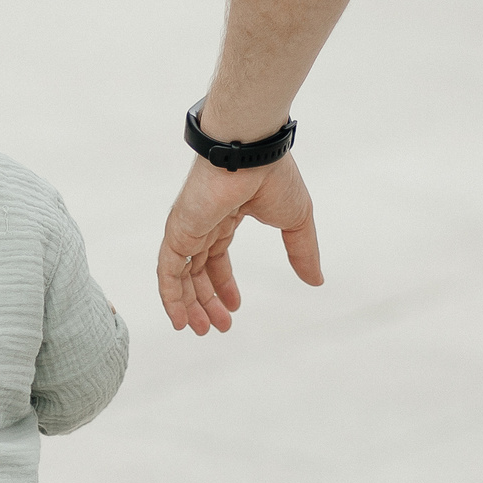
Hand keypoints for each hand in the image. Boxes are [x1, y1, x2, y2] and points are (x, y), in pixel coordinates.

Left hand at [156, 153, 322, 333]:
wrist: (251, 152)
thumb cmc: (274, 176)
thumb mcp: (296, 221)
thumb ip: (302, 251)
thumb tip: (316, 280)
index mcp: (226, 215)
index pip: (217, 256)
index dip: (224, 284)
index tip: (235, 307)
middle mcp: (203, 223)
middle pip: (197, 270)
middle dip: (206, 300)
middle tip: (218, 327)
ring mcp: (188, 227)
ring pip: (181, 275)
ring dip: (189, 305)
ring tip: (200, 330)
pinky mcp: (178, 231)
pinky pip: (167, 271)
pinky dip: (171, 297)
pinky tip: (180, 319)